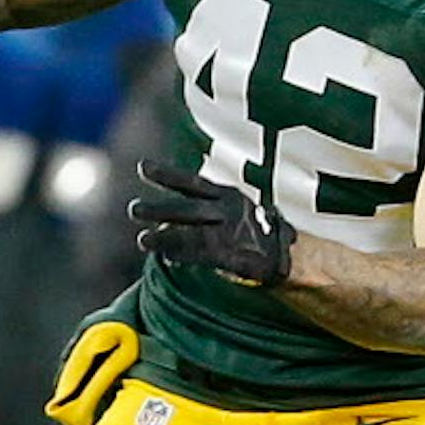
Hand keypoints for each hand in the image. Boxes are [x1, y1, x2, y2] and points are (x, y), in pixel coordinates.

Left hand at [129, 161, 294, 286]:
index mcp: (225, 195)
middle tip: (133, 210)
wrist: (290, 254)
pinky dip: (187, 257)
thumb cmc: (254, 233)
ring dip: (167, 237)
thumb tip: (164, 225)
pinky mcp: (235, 256)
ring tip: (142, 241)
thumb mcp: (230, 213)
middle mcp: (227, 210)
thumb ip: (202, 214)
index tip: (142, 166)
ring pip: (194, 234)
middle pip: (188, 208)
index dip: (167, 175)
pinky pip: (208, 256)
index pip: (191, 183)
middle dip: (160, 209)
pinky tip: (166, 259)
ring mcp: (231, 233)